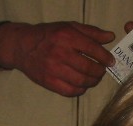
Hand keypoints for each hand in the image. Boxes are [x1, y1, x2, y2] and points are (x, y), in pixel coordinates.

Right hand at [1, 22, 115, 96]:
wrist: (22, 47)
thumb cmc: (48, 35)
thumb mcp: (69, 27)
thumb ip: (91, 32)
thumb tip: (110, 37)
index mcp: (67, 37)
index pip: (92, 49)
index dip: (105, 57)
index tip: (110, 61)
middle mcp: (60, 53)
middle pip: (88, 68)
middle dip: (100, 71)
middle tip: (102, 71)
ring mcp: (54, 69)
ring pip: (81, 81)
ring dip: (92, 82)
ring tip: (94, 78)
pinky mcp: (49, 82)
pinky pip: (70, 91)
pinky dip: (80, 90)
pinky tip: (82, 85)